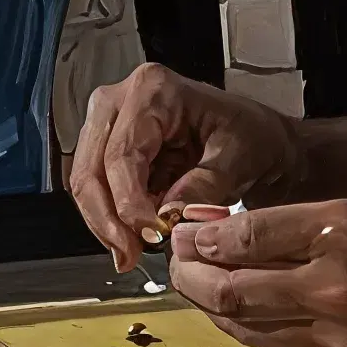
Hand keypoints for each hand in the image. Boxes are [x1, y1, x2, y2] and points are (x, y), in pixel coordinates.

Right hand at [61, 60, 302, 262]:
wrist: (259, 140)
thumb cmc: (254, 138)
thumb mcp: (239, 159)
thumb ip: (203, 185)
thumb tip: (165, 216)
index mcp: (153, 90)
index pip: (122, 153)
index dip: (128, 201)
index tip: (150, 237)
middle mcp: (120, 101)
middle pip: (90, 168)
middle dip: (107, 219)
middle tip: (130, 256)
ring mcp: (110, 124)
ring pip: (87, 183)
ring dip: (106, 224)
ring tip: (133, 255)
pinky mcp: (111, 149)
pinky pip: (98, 190)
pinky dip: (112, 219)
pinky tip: (135, 240)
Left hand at [168, 200, 346, 346]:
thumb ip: (307, 223)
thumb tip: (236, 230)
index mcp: (346, 229)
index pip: (246, 234)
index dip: (203, 234)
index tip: (187, 228)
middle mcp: (334, 283)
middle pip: (229, 286)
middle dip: (189, 272)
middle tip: (178, 257)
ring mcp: (333, 332)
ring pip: (241, 322)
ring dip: (207, 303)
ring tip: (195, 283)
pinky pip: (270, 344)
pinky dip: (240, 328)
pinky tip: (233, 313)